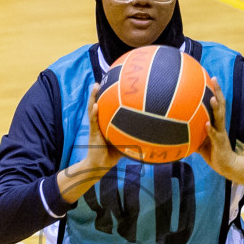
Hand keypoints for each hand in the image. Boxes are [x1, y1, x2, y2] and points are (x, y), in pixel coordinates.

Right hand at [57, 84, 122, 203]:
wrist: (100, 165)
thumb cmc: (112, 154)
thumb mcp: (125, 142)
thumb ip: (133, 135)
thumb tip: (151, 133)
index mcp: (105, 123)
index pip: (106, 106)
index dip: (108, 95)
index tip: (113, 82)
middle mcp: (99, 122)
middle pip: (98, 103)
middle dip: (99, 91)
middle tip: (103, 78)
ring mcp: (95, 127)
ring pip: (93, 109)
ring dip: (93, 97)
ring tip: (96, 86)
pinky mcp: (93, 133)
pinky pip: (93, 122)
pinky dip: (94, 113)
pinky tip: (95, 106)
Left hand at [198, 76, 243, 188]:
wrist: (226, 166)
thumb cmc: (213, 152)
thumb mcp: (200, 140)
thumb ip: (193, 132)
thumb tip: (178, 128)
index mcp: (216, 123)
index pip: (217, 104)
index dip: (215, 91)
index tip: (211, 78)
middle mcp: (220, 125)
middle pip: (221, 105)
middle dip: (218, 92)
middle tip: (215, 79)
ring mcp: (221, 133)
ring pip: (220, 118)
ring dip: (216, 108)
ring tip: (212, 98)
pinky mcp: (220, 143)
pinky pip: (215, 135)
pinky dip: (211, 129)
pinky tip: (206, 124)